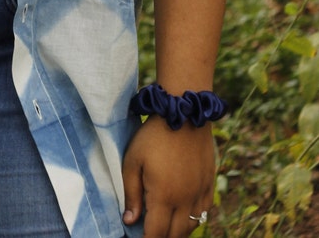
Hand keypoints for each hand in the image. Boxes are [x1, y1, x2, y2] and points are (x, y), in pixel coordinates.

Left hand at [122, 116, 214, 236]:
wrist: (183, 114)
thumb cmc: (152, 136)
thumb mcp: (132, 161)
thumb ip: (131, 193)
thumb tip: (130, 221)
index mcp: (164, 196)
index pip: (156, 233)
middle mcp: (185, 200)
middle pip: (175, 234)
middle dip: (161, 237)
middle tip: (149, 232)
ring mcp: (200, 193)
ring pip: (192, 226)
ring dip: (177, 231)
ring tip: (164, 226)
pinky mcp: (209, 184)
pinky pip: (204, 212)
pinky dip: (193, 219)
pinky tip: (183, 214)